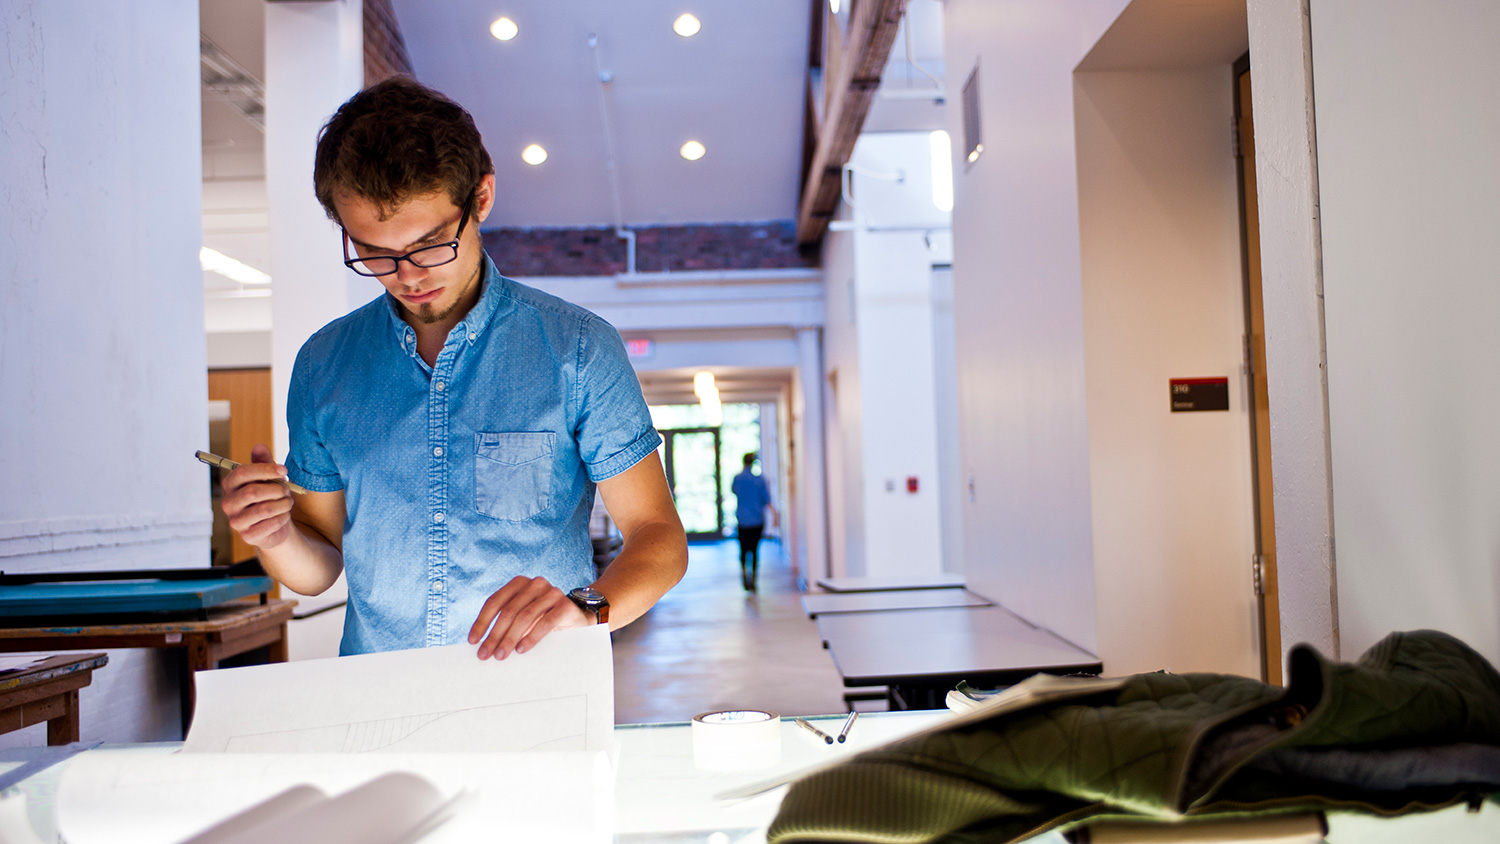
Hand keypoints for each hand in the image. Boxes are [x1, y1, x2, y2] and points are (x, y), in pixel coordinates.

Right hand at [221, 444, 294, 548]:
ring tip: (288, 502)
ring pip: (263, 509)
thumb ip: (263, 462)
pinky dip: (283, 518)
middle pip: (252, 492)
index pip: (243, 473)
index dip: (265, 470)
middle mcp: (229, 503)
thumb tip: (259, 446)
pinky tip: (284, 516)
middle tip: (287, 491)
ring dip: (283, 504)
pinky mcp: (248, 536)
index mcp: (231, 485)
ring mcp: (236, 522)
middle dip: (276, 490)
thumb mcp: (268, 477)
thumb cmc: (270, 495)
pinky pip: (270, 525)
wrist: (275, 524)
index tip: (284, 470)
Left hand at [468, 576, 591, 659]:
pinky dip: (531, 637)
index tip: (473, 641)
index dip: (482, 621)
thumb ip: (506, 624)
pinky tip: (522, 649)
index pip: (495, 601)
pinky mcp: (565, 605)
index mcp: (519, 583)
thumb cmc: (543, 620)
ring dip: (510, 638)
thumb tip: (482, 644)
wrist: (577, 619)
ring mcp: (552, 592)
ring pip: (525, 616)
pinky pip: (545, 622)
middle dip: (495, 635)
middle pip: (508, 611)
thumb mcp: (523, 618)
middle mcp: (535, 584)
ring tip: (501, 655)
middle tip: (485, 654)